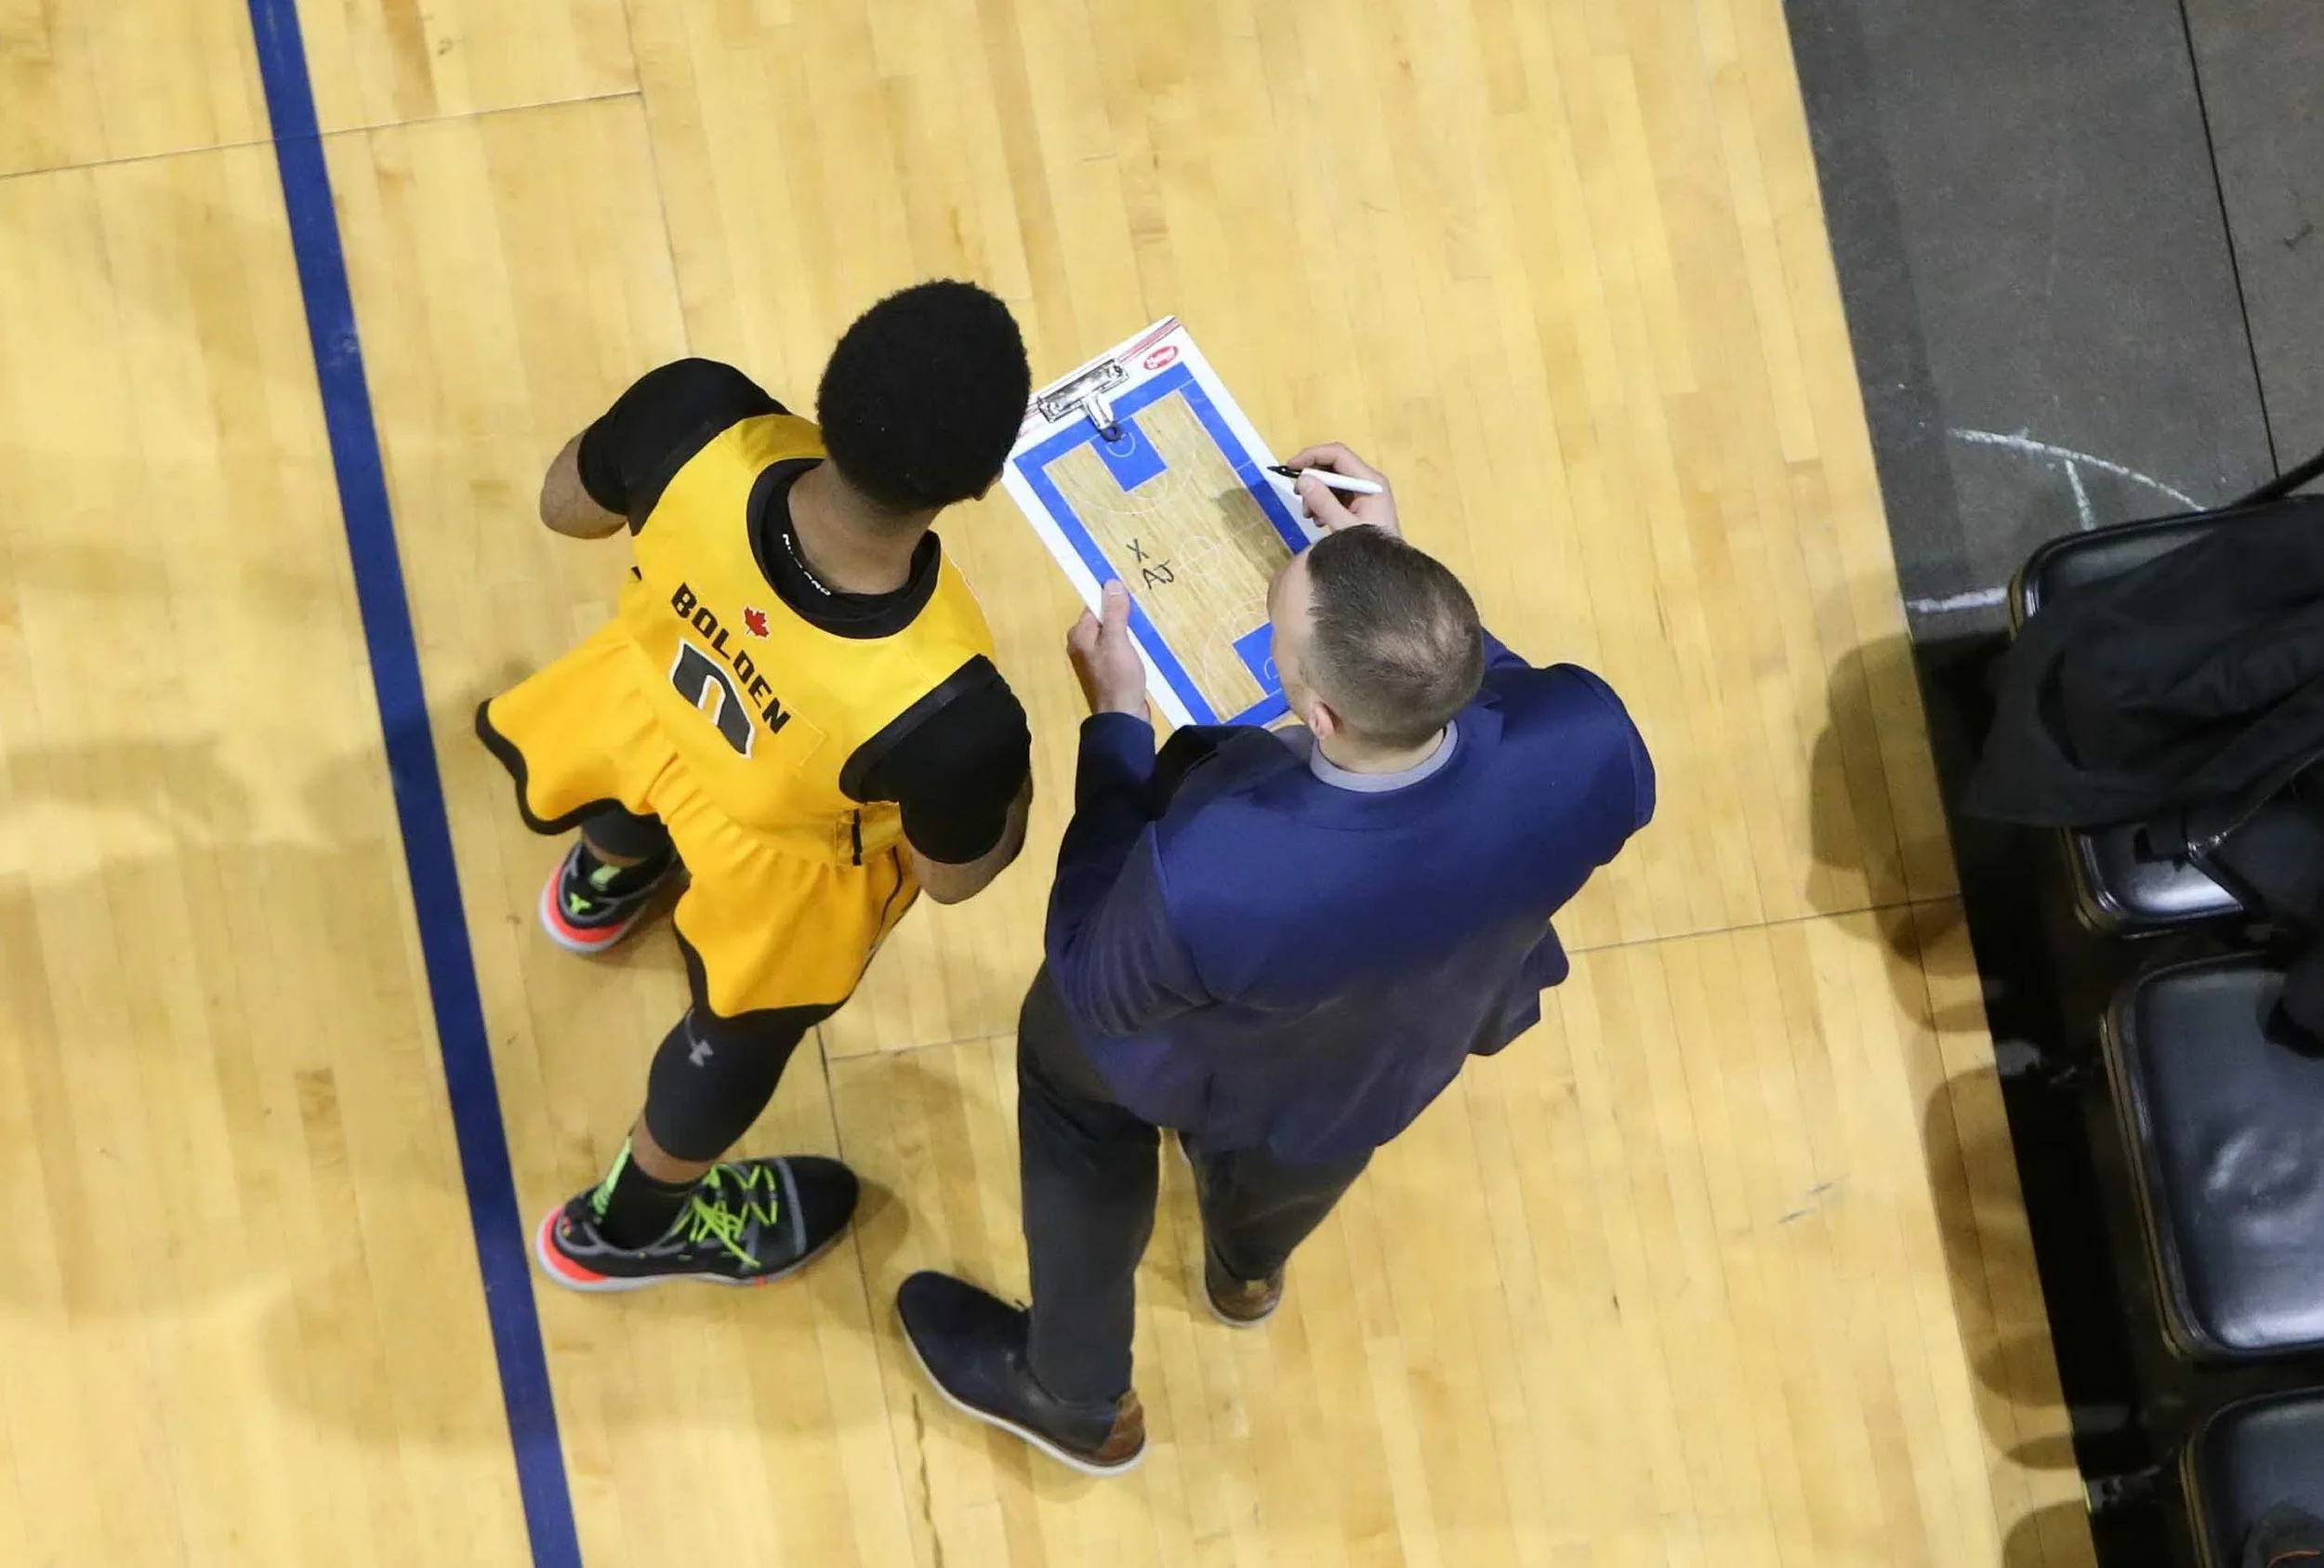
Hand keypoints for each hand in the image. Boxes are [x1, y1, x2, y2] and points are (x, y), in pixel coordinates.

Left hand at [1067, 581, 1149, 717]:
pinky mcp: (1107, 671)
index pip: (1095, 606)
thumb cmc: (1118, 677)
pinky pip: (1118, 650)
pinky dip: (1130, 647)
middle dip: (1123, 617)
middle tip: (1142, 618)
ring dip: (1129, 633)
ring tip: (1144, 633)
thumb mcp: (1118, 641)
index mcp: (1079, 635)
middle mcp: (1082, 645)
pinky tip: (1142, 650)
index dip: (1113, 601)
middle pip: (1104, 620)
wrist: (1122, 718)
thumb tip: (1110, 583)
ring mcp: (1094, 660)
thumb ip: (1114, 613)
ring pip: (1113, 635)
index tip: (1133, 601)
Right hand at [1289, 442, 1399, 538]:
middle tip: (1300, 499)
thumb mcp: (1344, 526)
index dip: (1312, 456)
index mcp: (1370, 481)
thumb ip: (1324, 503)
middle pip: (1334, 467)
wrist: (1387, 568)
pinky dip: (1323, 504)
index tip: (1291, 466)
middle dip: (1313, 480)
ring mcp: (1364, 492)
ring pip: (1332, 481)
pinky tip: (1319, 521)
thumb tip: (1302, 481)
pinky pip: (1336, 495)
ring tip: (1310, 516)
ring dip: (1316, 495)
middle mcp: (1368, 481)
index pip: (1338, 454)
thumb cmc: (1371, 548)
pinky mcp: (1360, 504)